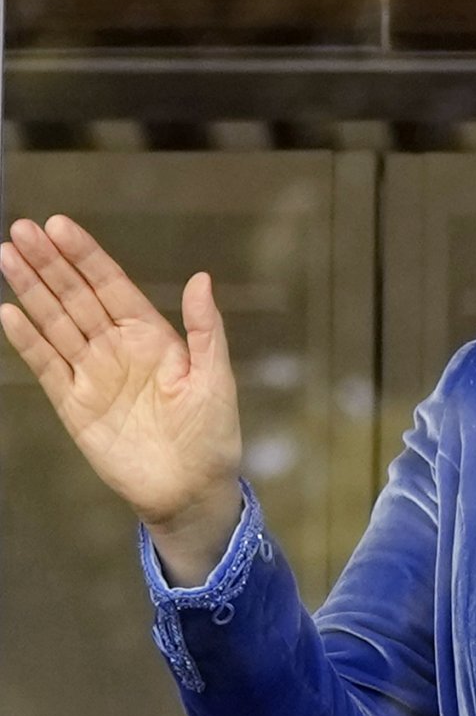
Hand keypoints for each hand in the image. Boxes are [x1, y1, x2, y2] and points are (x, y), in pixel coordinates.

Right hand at [0, 214, 242, 527]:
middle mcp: (118, 348)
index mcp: (152, 336)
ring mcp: (93, 375)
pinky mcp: (74, 405)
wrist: (191, 490)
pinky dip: (28, 340)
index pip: (112, 286)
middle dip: (50, 263)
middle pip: (76, 297)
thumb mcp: (215, 378)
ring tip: (7, 255)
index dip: (86, 256)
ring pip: (56, 323)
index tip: (59, 225)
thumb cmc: (212, 434)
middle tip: (21, 229)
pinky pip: (47, 366)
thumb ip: (206, 329)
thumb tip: (201, 278)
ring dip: (31, 291)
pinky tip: (9, 312)